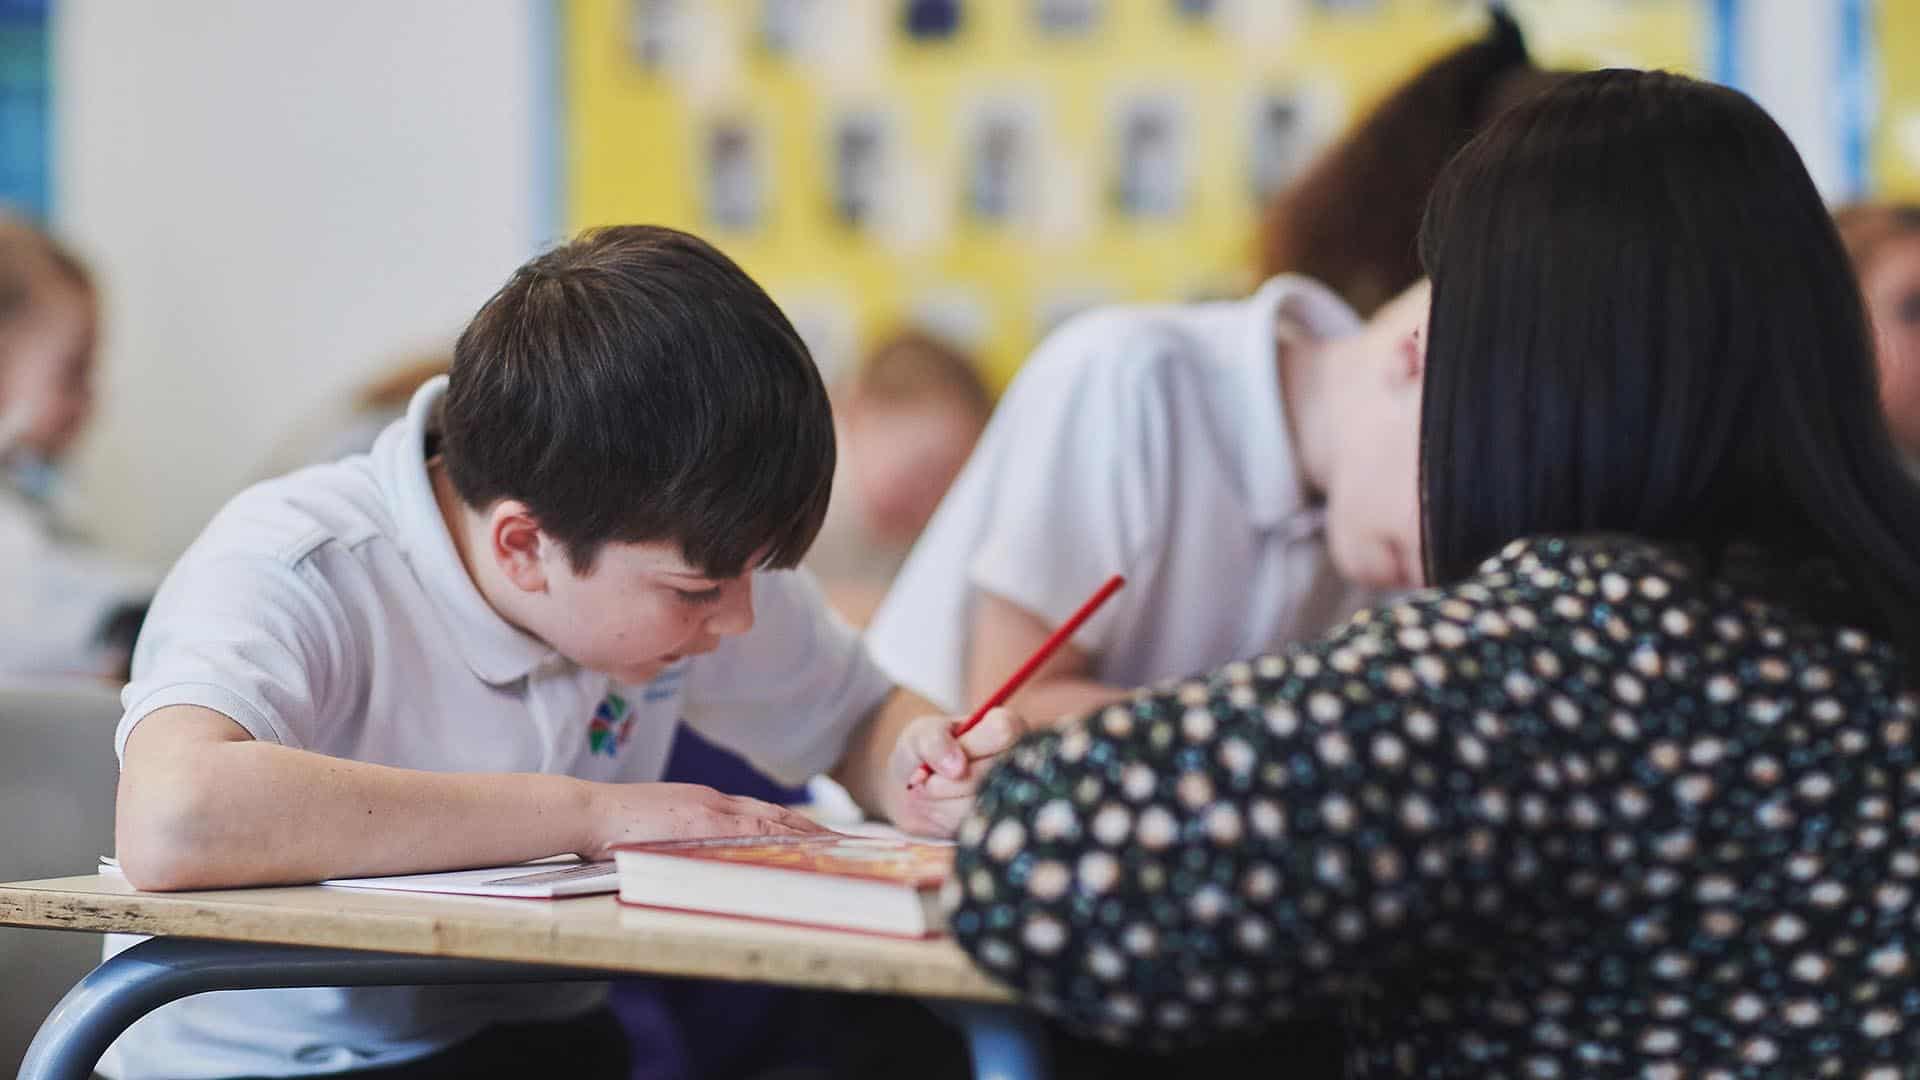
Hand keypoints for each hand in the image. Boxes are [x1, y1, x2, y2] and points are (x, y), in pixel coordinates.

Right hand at [579, 781, 827, 858]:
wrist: (587, 811)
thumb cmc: (614, 827)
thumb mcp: (658, 831)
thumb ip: (684, 838)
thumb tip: (704, 857)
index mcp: (702, 804)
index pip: (757, 811)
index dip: (789, 821)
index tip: (815, 832)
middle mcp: (710, 802)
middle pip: (771, 812)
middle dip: (808, 825)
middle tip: (841, 839)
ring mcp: (705, 810)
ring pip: (766, 819)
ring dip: (802, 831)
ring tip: (833, 844)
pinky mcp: (696, 823)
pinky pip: (746, 831)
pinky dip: (774, 837)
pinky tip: (795, 846)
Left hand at [885, 708, 1029, 836]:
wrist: (912, 792)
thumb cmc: (922, 753)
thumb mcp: (920, 734)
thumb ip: (935, 740)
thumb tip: (957, 768)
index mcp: (1006, 727)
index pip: (1003, 731)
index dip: (970, 745)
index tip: (949, 750)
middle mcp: (1017, 761)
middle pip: (989, 772)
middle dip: (948, 778)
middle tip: (930, 774)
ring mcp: (1010, 795)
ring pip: (978, 801)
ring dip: (943, 797)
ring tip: (934, 788)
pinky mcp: (997, 824)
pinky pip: (970, 824)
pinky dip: (944, 815)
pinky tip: (941, 805)